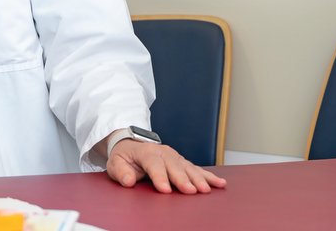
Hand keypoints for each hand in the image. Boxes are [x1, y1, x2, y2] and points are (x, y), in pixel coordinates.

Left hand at [106, 140, 226, 193]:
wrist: (131, 145)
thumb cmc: (124, 157)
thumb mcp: (115, 163)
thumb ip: (120, 172)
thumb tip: (127, 180)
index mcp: (145, 152)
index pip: (153, 164)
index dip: (159, 177)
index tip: (164, 189)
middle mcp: (163, 153)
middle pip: (174, 166)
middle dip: (182, 179)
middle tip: (190, 191)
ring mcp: (174, 157)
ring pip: (187, 167)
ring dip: (198, 178)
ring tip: (205, 190)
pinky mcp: (182, 162)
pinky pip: (197, 169)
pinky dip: (208, 176)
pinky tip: (220, 183)